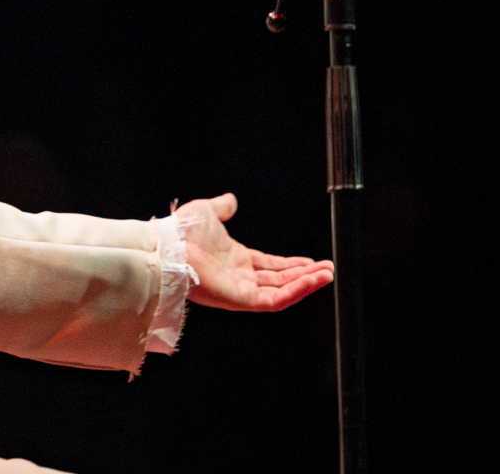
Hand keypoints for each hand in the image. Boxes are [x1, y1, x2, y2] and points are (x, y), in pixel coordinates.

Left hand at [179, 193, 333, 310]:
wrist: (172, 245)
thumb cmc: (183, 231)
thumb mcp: (209, 211)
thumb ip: (222, 207)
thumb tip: (231, 200)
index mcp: (235, 259)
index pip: (270, 265)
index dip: (292, 264)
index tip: (312, 261)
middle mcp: (240, 277)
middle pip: (281, 279)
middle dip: (306, 275)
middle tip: (328, 269)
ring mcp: (242, 290)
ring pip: (282, 291)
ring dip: (306, 283)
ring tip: (328, 275)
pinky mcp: (243, 300)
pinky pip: (275, 299)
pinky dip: (296, 291)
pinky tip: (312, 280)